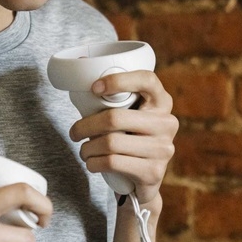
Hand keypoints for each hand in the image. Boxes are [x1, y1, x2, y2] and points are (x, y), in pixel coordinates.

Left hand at [68, 71, 178, 205]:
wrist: (142, 183)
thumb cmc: (127, 141)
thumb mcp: (124, 117)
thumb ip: (109, 97)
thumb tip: (81, 59)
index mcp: (161, 102)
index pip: (147, 80)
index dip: (118, 80)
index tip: (93, 88)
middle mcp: (167, 123)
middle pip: (116, 117)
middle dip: (85, 126)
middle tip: (74, 133)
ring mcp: (164, 148)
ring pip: (111, 143)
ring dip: (87, 149)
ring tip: (83, 151)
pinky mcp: (154, 172)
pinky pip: (113, 163)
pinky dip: (94, 163)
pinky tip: (92, 163)